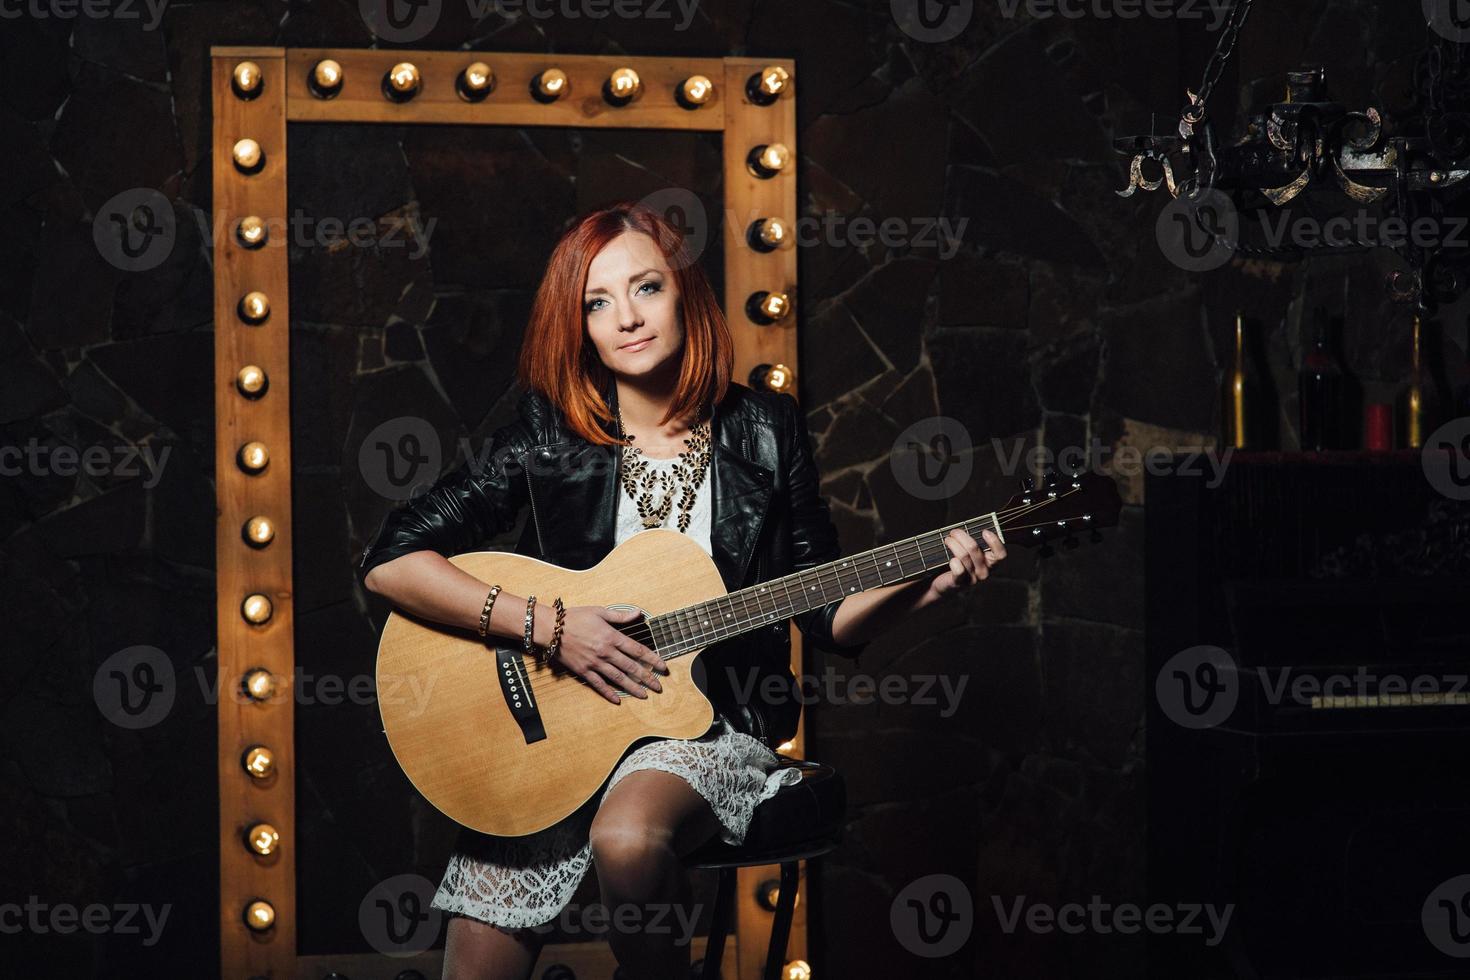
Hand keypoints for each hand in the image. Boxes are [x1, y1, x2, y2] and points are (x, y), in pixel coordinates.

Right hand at [551, 606, 669, 705]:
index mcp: (612, 637)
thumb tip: (638, 613)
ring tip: (644, 695)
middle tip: (658, 687)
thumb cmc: (574, 617)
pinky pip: (598, 685)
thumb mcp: (599, 612)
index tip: (662, 667)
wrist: (551, 629)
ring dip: (632, 688)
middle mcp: (606, 652)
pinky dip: (608, 693)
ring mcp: (595, 663)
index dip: (652, 659)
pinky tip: (618, 700)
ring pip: (618, 678)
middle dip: (647, 678)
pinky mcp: (583, 671)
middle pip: (631, 667)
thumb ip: (620, 616)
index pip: (637, 650)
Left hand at [925, 528, 1005, 601]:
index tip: (984, 531)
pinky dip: (954, 562)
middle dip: (961, 536)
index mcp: (990, 563)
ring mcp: (973, 578)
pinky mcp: (960, 583)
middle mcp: (984, 572)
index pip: (1000, 555)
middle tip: (954, 532)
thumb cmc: (959, 563)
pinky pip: (958, 570)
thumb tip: (972, 525)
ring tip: (947, 540)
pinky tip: (951, 559)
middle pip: (974, 549)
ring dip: (953, 544)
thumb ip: (975, 541)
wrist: (945, 583)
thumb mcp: (970, 552)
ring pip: (963, 555)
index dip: (995, 542)